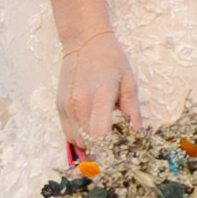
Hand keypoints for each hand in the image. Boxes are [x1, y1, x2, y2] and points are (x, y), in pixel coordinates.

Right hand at [56, 28, 136, 155]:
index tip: (120, 156)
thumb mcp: (129, 82)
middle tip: (115, 156)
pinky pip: (68, 132)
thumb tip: (136, 134)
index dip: (109, 151)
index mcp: (99, 97)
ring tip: (104, 148)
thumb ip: (132, 111)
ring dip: (89, 148)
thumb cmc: (110, 59)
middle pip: (88, 142)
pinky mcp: (59, 106)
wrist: (83, 41)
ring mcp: (66, 106)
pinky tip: (91, 139)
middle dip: (101, 152)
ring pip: (76, 141)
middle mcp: (79, 104)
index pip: (100, 136)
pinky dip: (79, 139)